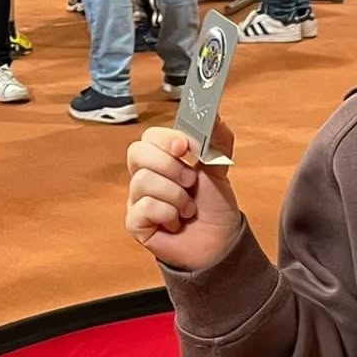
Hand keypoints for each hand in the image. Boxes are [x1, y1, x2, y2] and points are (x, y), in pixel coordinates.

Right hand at [125, 121, 240, 271]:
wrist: (220, 244)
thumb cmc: (214, 207)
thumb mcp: (219, 168)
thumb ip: (217, 138)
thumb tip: (214, 112)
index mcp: (162, 159)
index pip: (149, 137)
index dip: (165, 139)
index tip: (183, 148)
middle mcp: (145, 176)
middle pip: (137, 152)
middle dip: (169, 166)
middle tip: (190, 181)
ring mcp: (137, 199)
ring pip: (143, 181)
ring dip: (176, 196)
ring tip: (188, 209)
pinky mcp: (135, 223)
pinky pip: (143, 207)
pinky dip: (167, 214)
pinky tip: (175, 223)